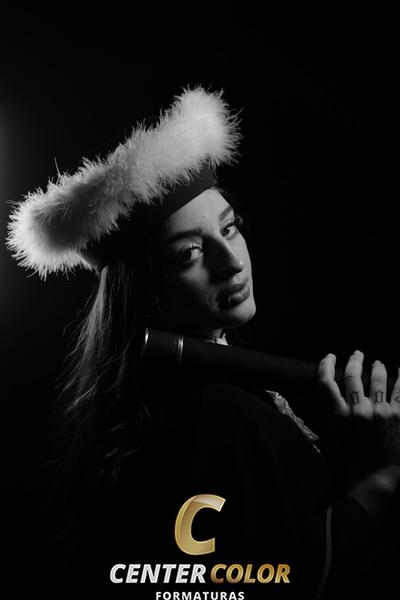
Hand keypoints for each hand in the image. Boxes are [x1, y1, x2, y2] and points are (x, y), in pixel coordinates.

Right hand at [317, 350, 399, 490]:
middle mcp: (357, 410)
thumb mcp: (329, 441)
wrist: (372, 481)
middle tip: (358, 354)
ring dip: (377, 367)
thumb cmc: (348, 465)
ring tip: (378, 364)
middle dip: (355, 360)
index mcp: (338, 415)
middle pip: (352, 375)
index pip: (326, 381)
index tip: (329, 357)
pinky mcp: (398, 416)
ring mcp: (379, 412)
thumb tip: (325, 406)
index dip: (326, 365)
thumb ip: (328, 421)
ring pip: (377, 379)